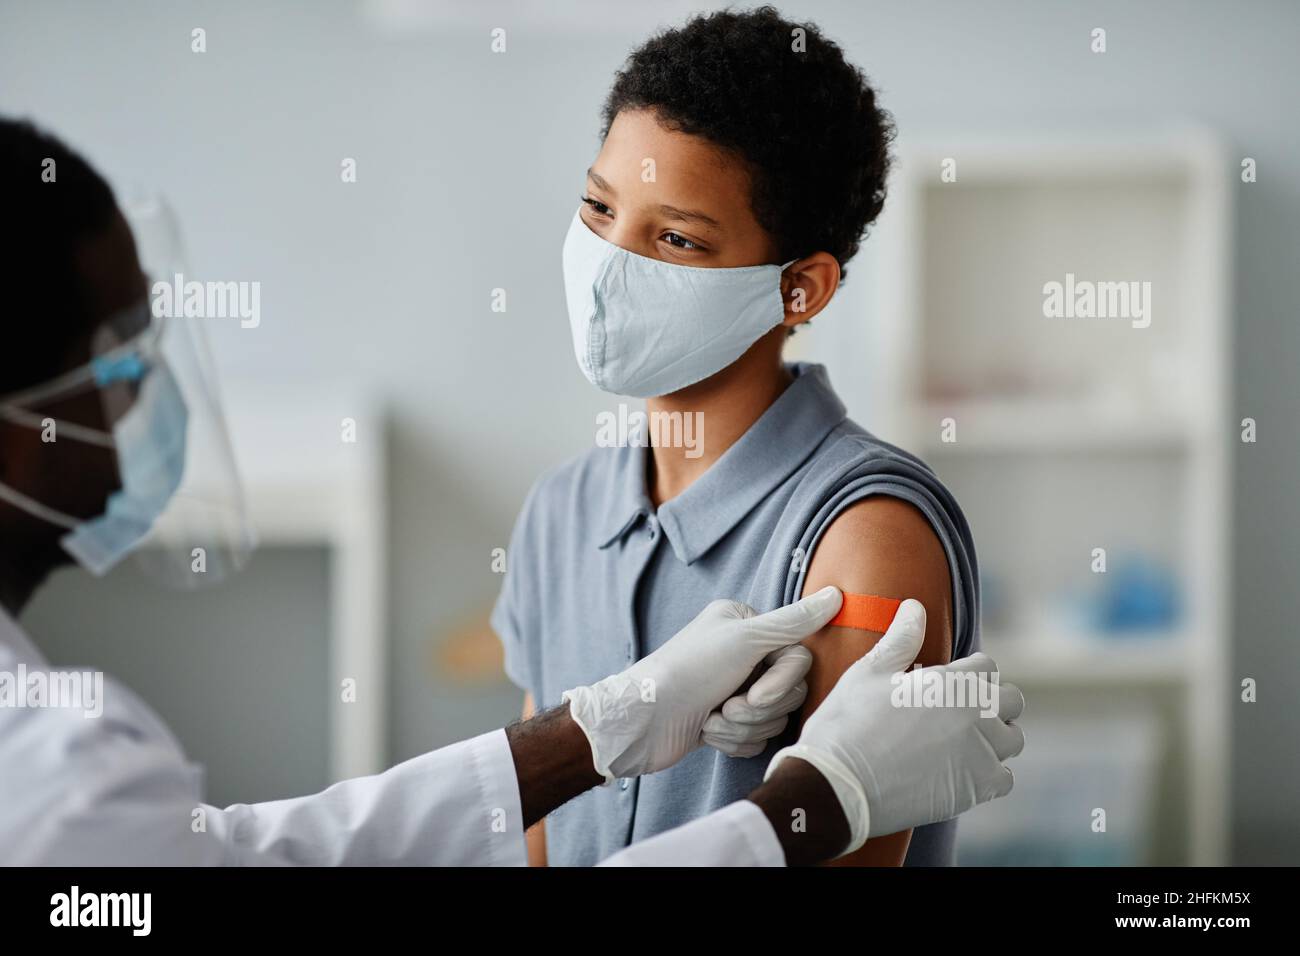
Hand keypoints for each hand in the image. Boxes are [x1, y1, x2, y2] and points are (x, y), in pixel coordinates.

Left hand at [563, 587, 842, 780]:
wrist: (646, 722)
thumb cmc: (690, 671)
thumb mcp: (745, 639)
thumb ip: (793, 621)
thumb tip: (837, 596)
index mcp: (746, 625)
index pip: (797, 657)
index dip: (781, 682)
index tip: (755, 694)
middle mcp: (741, 653)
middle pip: (790, 690)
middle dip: (759, 708)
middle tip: (728, 706)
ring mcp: (734, 689)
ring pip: (773, 718)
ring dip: (742, 726)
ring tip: (712, 720)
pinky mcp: (726, 722)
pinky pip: (756, 739)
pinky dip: (733, 741)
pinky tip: (707, 732)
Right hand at [765, 599, 1024, 854]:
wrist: (838, 785)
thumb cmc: (847, 724)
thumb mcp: (869, 672)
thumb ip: (901, 639)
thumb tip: (915, 607)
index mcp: (952, 683)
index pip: (986, 665)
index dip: (966, 670)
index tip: (947, 682)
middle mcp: (975, 717)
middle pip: (1010, 700)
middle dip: (988, 700)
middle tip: (957, 709)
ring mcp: (979, 755)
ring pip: (1011, 740)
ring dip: (994, 736)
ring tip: (963, 740)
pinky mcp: (975, 790)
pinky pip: (1003, 778)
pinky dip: (989, 773)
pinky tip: (963, 770)